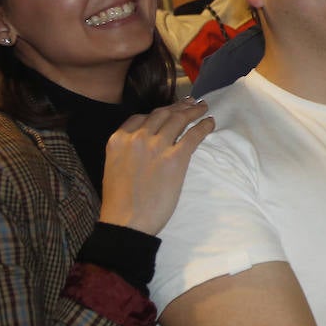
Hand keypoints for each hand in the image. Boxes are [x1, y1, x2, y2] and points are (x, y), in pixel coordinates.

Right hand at [99, 97, 213, 234]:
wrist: (127, 222)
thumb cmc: (119, 202)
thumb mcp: (115, 167)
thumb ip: (127, 151)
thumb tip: (142, 145)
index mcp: (118, 139)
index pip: (141, 117)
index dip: (158, 112)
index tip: (168, 110)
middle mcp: (137, 137)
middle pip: (162, 114)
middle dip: (178, 107)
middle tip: (190, 103)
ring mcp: (157, 145)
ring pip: (179, 119)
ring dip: (193, 111)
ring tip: (203, 108)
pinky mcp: (176, 157)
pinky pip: (194, 134)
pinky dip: (204, 125)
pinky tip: (210, 122)